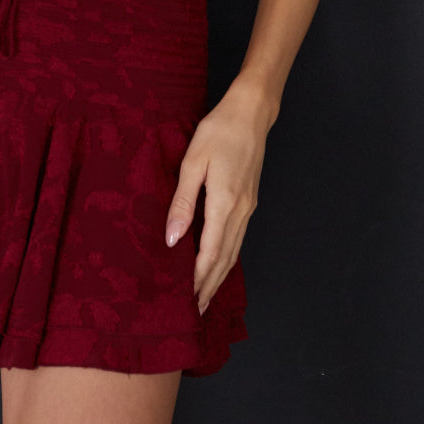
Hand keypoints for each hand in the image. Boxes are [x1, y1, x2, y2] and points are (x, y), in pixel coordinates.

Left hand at [164, 79, 272, 313]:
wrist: (251, 113)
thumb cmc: (218, 131)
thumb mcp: (192, 162)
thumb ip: (182, 201)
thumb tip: (172, 239)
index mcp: (224, 203)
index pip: (210, 252)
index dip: (199, 279)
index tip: (187, 300)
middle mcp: (240, 211)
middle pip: (225, 258)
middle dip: (210, 285)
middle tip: (196, 310)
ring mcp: (248, 207)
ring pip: (234, 251)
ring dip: (220, 275)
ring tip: (206, 295)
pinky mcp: (250, 201)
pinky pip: (238, 238)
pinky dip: (228, 257)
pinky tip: (219, 262)